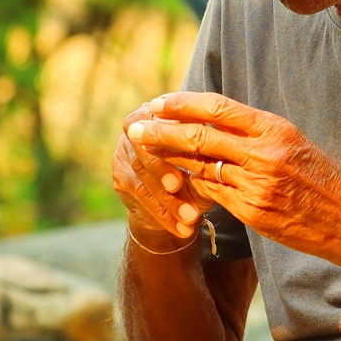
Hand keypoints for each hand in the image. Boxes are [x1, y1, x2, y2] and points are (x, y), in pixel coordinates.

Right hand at [112, 103, 214, 244]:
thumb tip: (220, 155)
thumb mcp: (208, 160)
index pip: (163, 119)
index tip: (196, 154)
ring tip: (192, 217)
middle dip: (163, 168)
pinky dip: (163, 213)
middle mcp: (136, 125)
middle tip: (179, 187)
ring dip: (167, 198)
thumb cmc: (202, 168)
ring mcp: (123, 150)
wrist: (176, 201)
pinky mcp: (120, 176)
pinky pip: (139, 194)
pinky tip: (181, 229)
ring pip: (141, 173)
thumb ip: (208, 153)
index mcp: (161, 111)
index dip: (175, 136)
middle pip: (144, 146)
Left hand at [125, 92, 340, 266]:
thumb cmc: (325, 179)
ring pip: (201, 168)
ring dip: (169, 161)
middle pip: (200, 136)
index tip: (158, 102)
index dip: (182, 104)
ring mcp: (258, 186)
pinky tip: (175, 185)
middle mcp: (265, 153)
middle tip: (134, 128)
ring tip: (145, 154)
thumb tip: (215, 123)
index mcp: (275, 128)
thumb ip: (256, 135)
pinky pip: (214, 197)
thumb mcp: (294, 144)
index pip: (218, 108)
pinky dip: (192, 189)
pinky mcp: (255, 214)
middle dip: (161, 132)